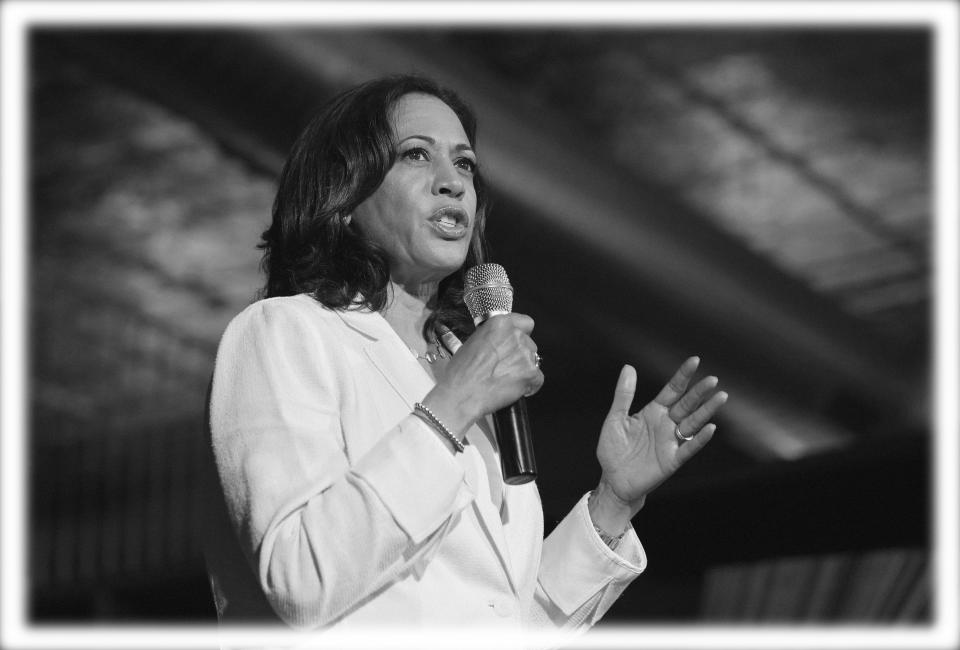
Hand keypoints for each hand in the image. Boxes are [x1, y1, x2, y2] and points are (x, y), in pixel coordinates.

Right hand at [422, 314, 542, 437]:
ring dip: (524, 369)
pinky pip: (537, 379)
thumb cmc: (461, 372)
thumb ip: (492, 338)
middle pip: (529, 343)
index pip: (525, 322)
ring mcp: (525, 354)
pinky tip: (513, 389)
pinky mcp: (531, 373)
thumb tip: (500, 343)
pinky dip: (529, 385)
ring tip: (506, 380)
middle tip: (505, 367)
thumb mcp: (472, 343)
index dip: (522, 333)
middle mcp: (515, 336)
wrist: (461, 394)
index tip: (517, 342)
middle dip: (520, 355)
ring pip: (534, 361)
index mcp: (499, 324)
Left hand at [596, 357, 727, 513]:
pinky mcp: (672, 460)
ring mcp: (671, 441)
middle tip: (713, 379)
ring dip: (706, 411)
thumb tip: (629, 367)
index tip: (695, 360)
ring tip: (721, 397)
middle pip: (686, 404)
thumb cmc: (613, 449)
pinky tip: (710, 428)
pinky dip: (700, 439)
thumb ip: (624, 395)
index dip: (683, 376)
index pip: (672, 390)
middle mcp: (666, 424)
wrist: (612, 481)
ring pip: (693, 423)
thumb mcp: (615, 419)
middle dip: (699, 392)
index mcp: (653, 411)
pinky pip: (689, 448)